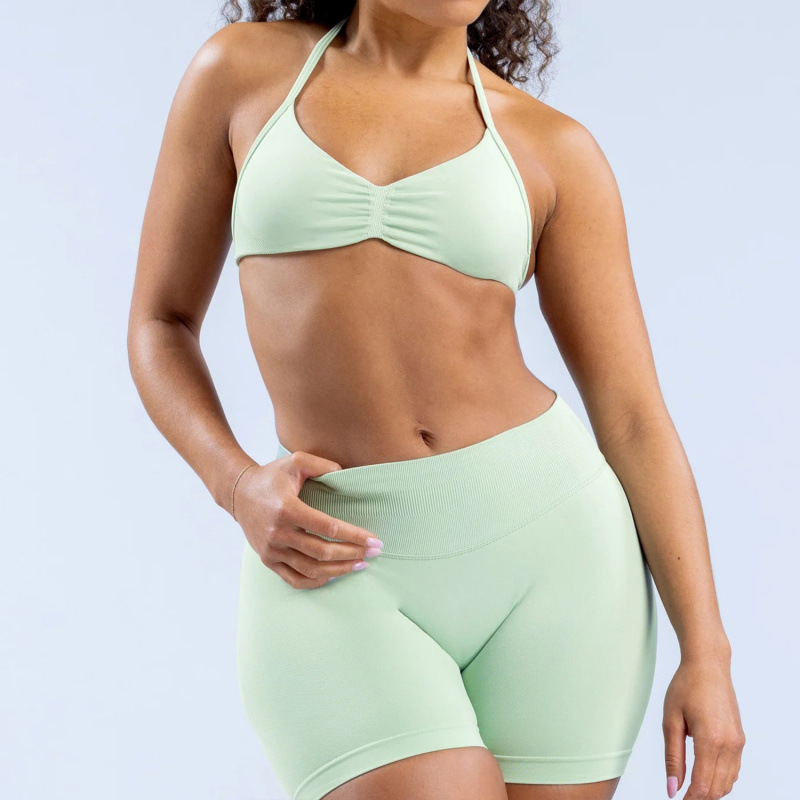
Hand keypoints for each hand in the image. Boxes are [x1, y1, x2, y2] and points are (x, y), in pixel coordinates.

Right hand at [233, 451, 383, 588]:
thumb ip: (321, 464)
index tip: (374, 540)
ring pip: (311, 569)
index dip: (355, 536)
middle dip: (353, 554)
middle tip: (374, 553)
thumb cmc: (271, 476)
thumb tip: (345, 474)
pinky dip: (316, 581)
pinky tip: (333, 575)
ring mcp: (271, 550)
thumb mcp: (295, 461)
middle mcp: (278, 533)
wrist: (238, 493)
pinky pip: (294, 579)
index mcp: (288, 509)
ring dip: (339, 570)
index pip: (328, 528)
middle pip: (322, 552)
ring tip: (360, 565)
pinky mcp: (267, 560)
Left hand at [663, 655, 744, 798]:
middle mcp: (730, 744)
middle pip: (717, 788)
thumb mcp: (671, 720)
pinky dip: (720, 778)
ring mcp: (738, 742)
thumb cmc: (686, 686)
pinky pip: (733, 769)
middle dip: (700, 797)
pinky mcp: (740, 739)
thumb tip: (672, 788)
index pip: (702, 784)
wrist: (709, 665)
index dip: (690, 798)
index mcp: (710, 740)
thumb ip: (673, 757)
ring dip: (711, 789)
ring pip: (728, 782)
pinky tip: (704, 773)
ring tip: (690, 786)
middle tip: (681, 795)